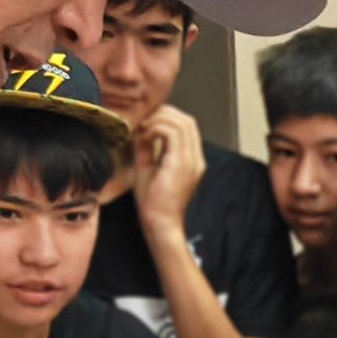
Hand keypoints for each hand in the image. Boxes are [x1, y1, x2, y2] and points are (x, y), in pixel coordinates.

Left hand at [132, 105, 206, 240]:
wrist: (160, 223)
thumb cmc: (154, 202)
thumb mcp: (149, 167)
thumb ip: (148, 148)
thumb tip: (140, 130)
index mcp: (191, 161)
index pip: (186, 127)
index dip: (166, 117)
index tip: (146, 122)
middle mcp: (196, 159)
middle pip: (187, 120)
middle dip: (163, 114)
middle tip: (143, 121)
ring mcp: (191, 161)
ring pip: (182, 122)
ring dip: (158, 120)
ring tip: (143, 128)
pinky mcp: (181, 163)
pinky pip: (172, 132)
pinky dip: (155, 128)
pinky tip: (144, 137)